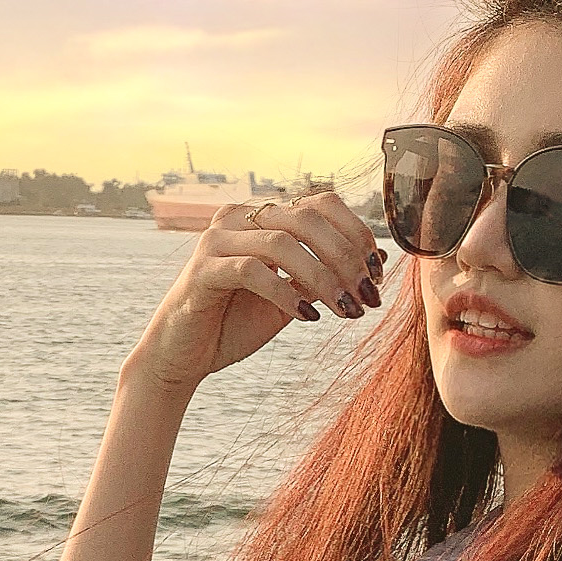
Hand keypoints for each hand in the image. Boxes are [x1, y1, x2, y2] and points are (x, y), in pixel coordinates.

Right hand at [124, 190, 387, 400]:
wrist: (185, 357)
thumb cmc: (236, 323)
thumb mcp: (292, 295)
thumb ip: (323, 273)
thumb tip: (376, 258)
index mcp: (261, 217)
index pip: (320, 204)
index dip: (356, 234)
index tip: (376, 274)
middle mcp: (237, 218)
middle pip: (305, 218)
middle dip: (345, 257)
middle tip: (367, 297)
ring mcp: (216, 241)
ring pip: (282, 243)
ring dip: (323, 278)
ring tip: (345, 310)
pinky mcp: (202, 271)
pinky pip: (252, 272)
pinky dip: (286, 294)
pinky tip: (307, 317)